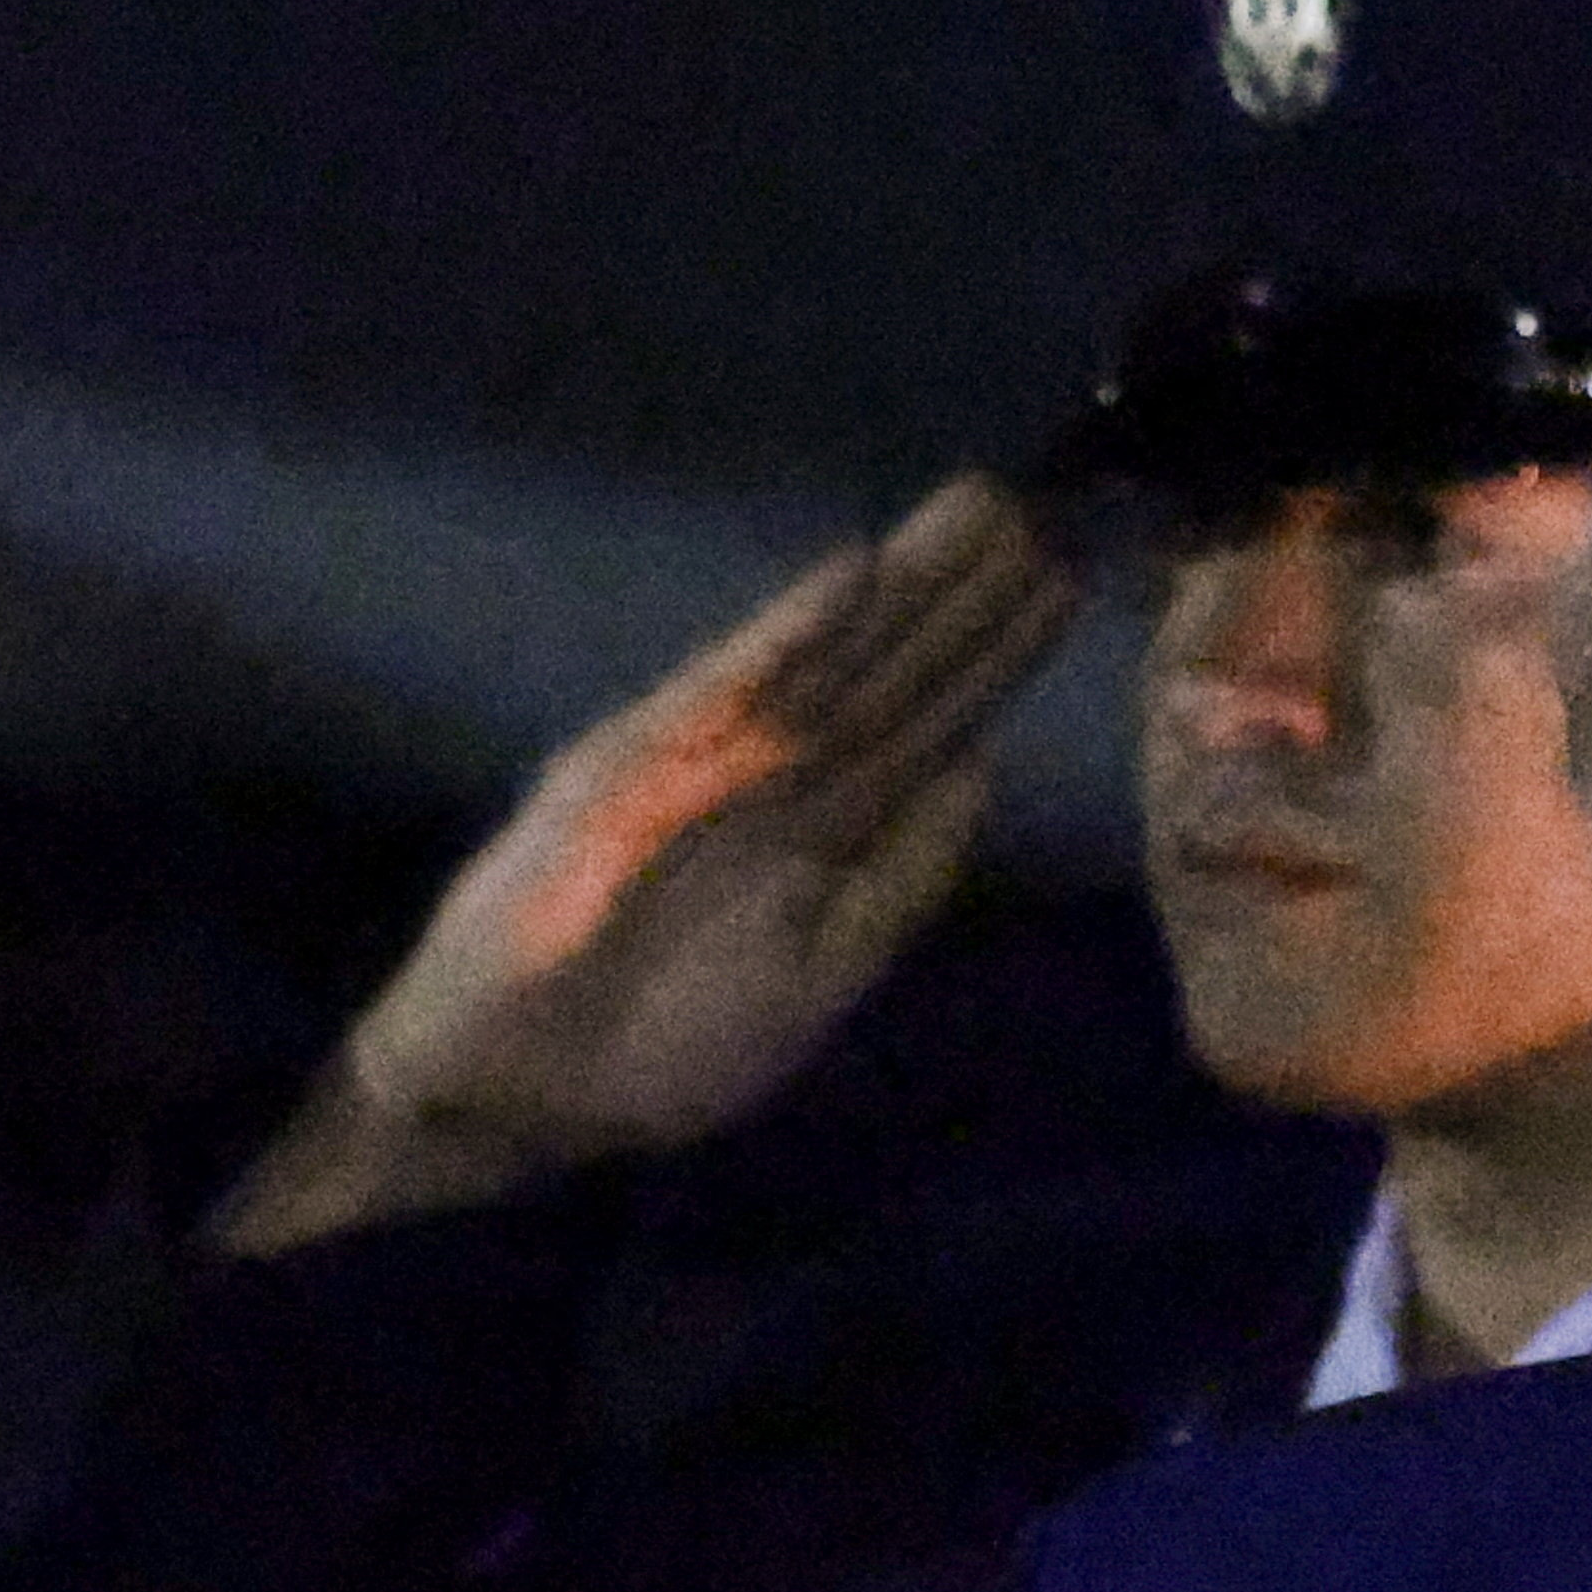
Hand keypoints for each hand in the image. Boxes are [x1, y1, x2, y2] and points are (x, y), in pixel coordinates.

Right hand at [214, 476, 1077, 1252]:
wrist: (522, 1092)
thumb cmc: (666, 1045)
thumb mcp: (822, 970)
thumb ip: (901, 877)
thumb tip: (977, 770)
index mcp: (822, 825)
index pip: (928, 721)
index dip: (995, 654)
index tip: (1069, 582)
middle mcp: (772, 772)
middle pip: (889, 667)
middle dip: (966, 591)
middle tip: (1053, 499)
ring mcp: (702, 758)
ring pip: (825, 658)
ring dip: (902, 584)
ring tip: (982, 507)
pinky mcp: (631, 765)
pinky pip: (724, 690)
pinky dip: (787, 631)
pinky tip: (855, 572)